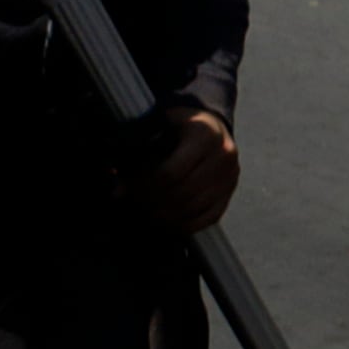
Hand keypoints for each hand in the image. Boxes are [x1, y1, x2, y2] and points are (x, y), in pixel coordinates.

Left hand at [139, 106, 234, 233]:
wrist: (211, 125)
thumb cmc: (177, 126)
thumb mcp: (157, 124)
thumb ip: (134, 150)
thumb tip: (117, 191)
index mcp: (205, 134)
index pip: (170, 172)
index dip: (145, 186)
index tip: (129, 188)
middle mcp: (224, 154)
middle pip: (182, 193)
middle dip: (153, 203)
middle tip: (134, 203)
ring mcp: (231, 174)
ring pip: (195, 208)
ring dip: (166, 216)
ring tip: (146, 212)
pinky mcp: (231, 190)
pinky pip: (209, 217)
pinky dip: (186, 225)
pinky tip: (167, 221)